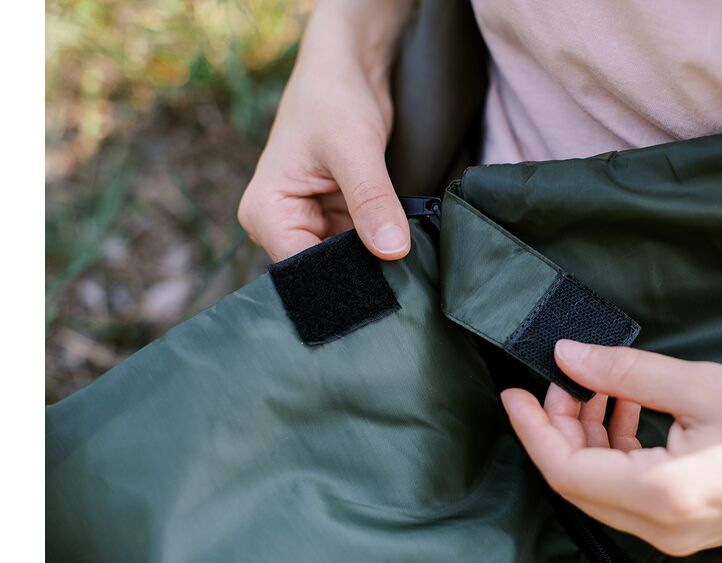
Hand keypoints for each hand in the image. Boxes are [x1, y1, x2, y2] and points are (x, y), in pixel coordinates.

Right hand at [238, 0, 413, 261]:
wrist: (347, 69)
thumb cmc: (334, 98)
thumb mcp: (355, 149)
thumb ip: (371, 200)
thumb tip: (392, 250)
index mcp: (266, 212)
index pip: (301, 269)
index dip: (342, 282)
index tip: (384, 287)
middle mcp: (282, 225)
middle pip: (324, 273)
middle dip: (362, 274)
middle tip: (404, 281)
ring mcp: (310, 224)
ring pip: (348, 263)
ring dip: (376, 262)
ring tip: (408, 265)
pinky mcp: (337, 219)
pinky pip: (361, 247)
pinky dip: (382, 247)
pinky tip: (405, 249)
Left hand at [501, 341, 721, 555]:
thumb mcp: (699, 384)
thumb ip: (625, 372)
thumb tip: (569, 356)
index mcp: (662, 496)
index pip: (565, 469)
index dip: (532, 428)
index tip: (513, 391)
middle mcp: (665, 528)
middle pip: (579, 483)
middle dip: (560, 429)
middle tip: (563, 378)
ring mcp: (680, 535)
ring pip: (605, 489)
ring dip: (590, 438)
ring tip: (600, 386)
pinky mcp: (694, 526)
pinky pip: (635, 494)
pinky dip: (619, 452)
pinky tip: (630, 409)